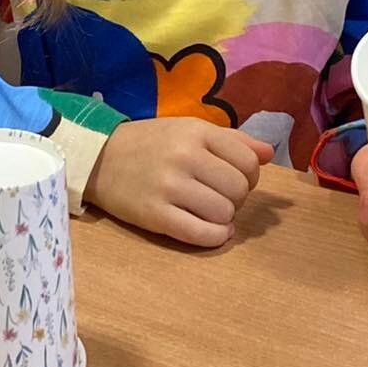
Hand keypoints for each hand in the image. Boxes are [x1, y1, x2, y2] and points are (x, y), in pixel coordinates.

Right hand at [85, 118, 272, 247]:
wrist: (99, 158)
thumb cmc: (151, 143)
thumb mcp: (190, 129)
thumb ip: (232, 140)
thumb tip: (269, 154)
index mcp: (197, 132)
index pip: (249, 162)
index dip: (250, 176)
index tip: (234, 179)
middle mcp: (185, 157)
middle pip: (239, 190)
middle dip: (236, 198)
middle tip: (219, 196)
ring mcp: (169, 187)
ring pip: (224, 214)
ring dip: (224, 218)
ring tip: (209, 211)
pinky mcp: (155, 216)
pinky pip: (202, 234)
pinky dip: (215, 237)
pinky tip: (212, 231)